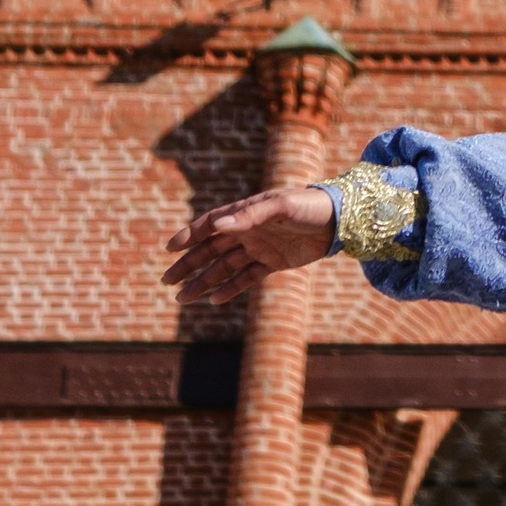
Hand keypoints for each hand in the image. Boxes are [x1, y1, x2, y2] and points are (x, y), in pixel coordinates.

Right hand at [165, 185, 337, 306]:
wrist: (339, 220)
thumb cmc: (308, 205)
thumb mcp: (280, 206)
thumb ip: (249, 216)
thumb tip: (218, 227)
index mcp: (245, 212)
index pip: (209, 225)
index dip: (189, 236)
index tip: (169, 249)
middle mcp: (248, 230)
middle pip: (210, 250)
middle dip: (188, 265)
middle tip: (166, 281)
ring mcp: (259, 247)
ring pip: (224, 267)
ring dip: (203, 281)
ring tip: (183, 298)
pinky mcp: (273, 263)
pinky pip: (246, 277)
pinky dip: (230, 288)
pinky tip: (213, 299)